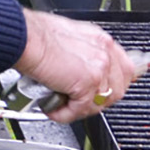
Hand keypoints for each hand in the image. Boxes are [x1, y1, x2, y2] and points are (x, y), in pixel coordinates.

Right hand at [14, 9, 136, 122]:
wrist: (27, 38)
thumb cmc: (36, 35)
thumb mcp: (68, 39)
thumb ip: (80, 55)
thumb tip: (77, 69)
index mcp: (101, 40)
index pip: (123, 69)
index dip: (112, 85)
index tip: (100, 93)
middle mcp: (105, 52)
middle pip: (118, 89)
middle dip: (98, 102)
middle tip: (78, 104)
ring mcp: (99, 68)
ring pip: (100, 102)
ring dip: (80, 110)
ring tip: (63, 107)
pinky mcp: (87, 83)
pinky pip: (81, 109)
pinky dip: (65, 114)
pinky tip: (52, 108)